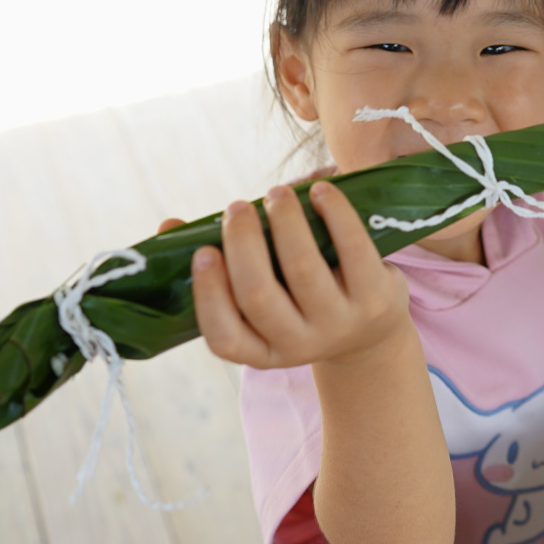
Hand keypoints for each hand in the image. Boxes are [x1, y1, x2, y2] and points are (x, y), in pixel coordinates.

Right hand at [188, 181, 412, 368]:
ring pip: (304, 269)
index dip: (209, 294)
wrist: (370, 334)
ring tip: (277, 193)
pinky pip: (352, 250)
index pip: (225, 336)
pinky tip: (320, 191)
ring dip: (285, 221)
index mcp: (261, 351)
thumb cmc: (297, 302)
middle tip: (235, 208)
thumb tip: (168, 226)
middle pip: (260, 296)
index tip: (202, 250)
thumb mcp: (263, 297)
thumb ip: (218, 264)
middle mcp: (298, 345)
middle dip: (243, 244)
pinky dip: (334, 213)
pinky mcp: (375, 300)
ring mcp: (339, 325)